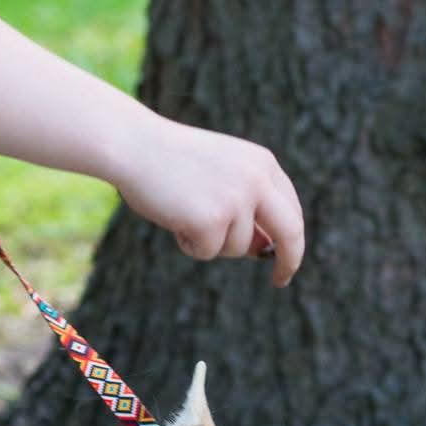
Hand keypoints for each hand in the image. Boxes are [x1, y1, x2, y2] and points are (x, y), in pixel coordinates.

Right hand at [117, 116, 304, 286]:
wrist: (133, 145)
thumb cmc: (171, 162)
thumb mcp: (220, 176)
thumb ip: (246, 207)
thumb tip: (264, 251)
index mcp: (262, 164)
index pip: (291, 210)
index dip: (292, 241)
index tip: (286, 260)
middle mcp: (256, 180)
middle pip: (290, 233)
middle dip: (288, 261)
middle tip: (280, 280)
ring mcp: (236, 200)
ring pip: (238, 248)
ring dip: (211, 243)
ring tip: (185, 212)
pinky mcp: (212, 220)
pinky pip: (208, 253)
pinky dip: (189, 245)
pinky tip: (174, 217)